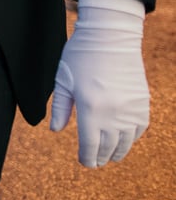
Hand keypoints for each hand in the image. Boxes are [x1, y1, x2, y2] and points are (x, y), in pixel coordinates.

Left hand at [50, 0, 148, 166]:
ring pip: (126, 141)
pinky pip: (139, 128)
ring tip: (110, 156)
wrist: (111, 37)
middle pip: (108, 146)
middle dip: (101, 157)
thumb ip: (62, 108)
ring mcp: (131, 109)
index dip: (87, 157)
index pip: (90, 144)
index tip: (84, 162)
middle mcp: (113, 113)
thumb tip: (56, 130)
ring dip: (117, 151)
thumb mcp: (63, 81)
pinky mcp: (142, 103)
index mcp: (90, 109)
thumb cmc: (80, 56)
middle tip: (95, 162)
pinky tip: (124, 139)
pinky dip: (131, 138)